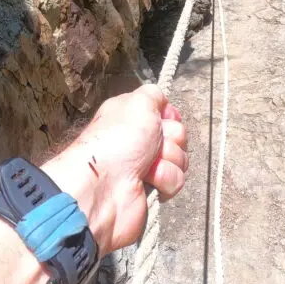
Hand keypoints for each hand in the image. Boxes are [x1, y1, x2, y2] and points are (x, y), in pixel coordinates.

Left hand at [42, 85, 187, 255]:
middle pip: (178, 135)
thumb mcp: (137, 103)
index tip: (162, 120)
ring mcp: (148, 166)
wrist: (103, 186)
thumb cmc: (118, 140)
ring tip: (148, 168)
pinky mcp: (154, 189)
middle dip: (171, 139)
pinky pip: (177, 180)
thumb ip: (153, 94)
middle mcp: (141, 140)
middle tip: (152, 146)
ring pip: (181, 158)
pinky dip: (165, 179)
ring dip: (168, 161)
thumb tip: (162, 101)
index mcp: (135, 117)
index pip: (168, 114)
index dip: (169, 117)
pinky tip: (148, 181)